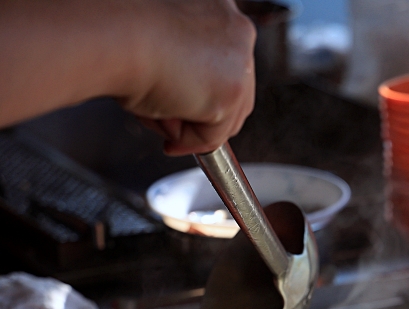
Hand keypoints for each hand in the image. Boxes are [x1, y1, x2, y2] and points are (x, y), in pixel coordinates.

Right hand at [119, 0, 256, 155]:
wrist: (111, 32)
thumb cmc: (119, 33)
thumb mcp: (160, 45)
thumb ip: (184, 69)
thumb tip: (182, 101)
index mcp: (218, 11)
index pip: (225, 64)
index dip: (201, 93)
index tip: (178, 107)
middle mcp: (237, 29)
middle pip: (235, 92)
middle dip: (200, 115)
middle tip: (168, 126)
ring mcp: (241, 60)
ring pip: (227, 116)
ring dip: (190, 126)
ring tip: (154, 114)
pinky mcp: (234, 91)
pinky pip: (214, 135)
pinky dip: (187, 139)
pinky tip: (161, 119)